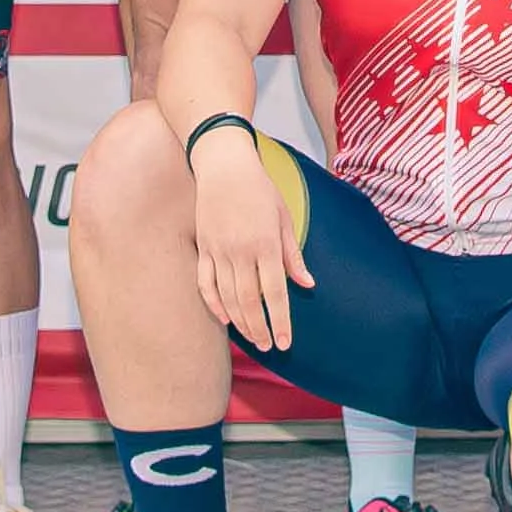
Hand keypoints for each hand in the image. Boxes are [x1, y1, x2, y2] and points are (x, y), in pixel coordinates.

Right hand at [186, 122, 310, 353]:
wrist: (224, 165)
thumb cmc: (259, 189)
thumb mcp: (284, 218)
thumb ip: (293, 255)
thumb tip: (308, 285)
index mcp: (266, 243)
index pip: (275, 293)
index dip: (281, 321)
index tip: (285, 342)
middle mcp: (241, 250)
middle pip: (250, 301)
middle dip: (260, 329)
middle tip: (268, 346)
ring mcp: (219, 250)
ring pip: (228, 297)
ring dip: (240, 322)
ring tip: (252, 338)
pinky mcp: (203, 248)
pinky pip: (206, 284)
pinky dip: (214, 304)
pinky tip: (225, 319)